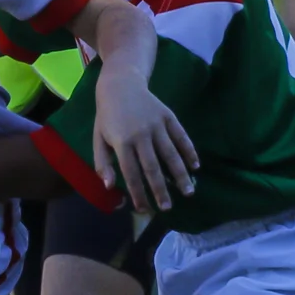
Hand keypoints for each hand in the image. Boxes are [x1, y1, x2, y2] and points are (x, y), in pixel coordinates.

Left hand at [90, 70, 198, 211]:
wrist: (121, 84)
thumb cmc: (107, 116)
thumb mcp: (98, 138)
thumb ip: (102, 163)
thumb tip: (109, 186)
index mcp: (121, 142)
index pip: (131, 173)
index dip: (138, 193)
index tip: (144, 209)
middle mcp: (141, 135)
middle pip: (153, 167)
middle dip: (160, 190)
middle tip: (167, 208)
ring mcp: (157, 125)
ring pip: (171, 154)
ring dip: (180, 174)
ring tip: (188, 192)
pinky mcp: (168, 116)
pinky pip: (181, 136)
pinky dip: (189, 151)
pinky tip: (195, 166)